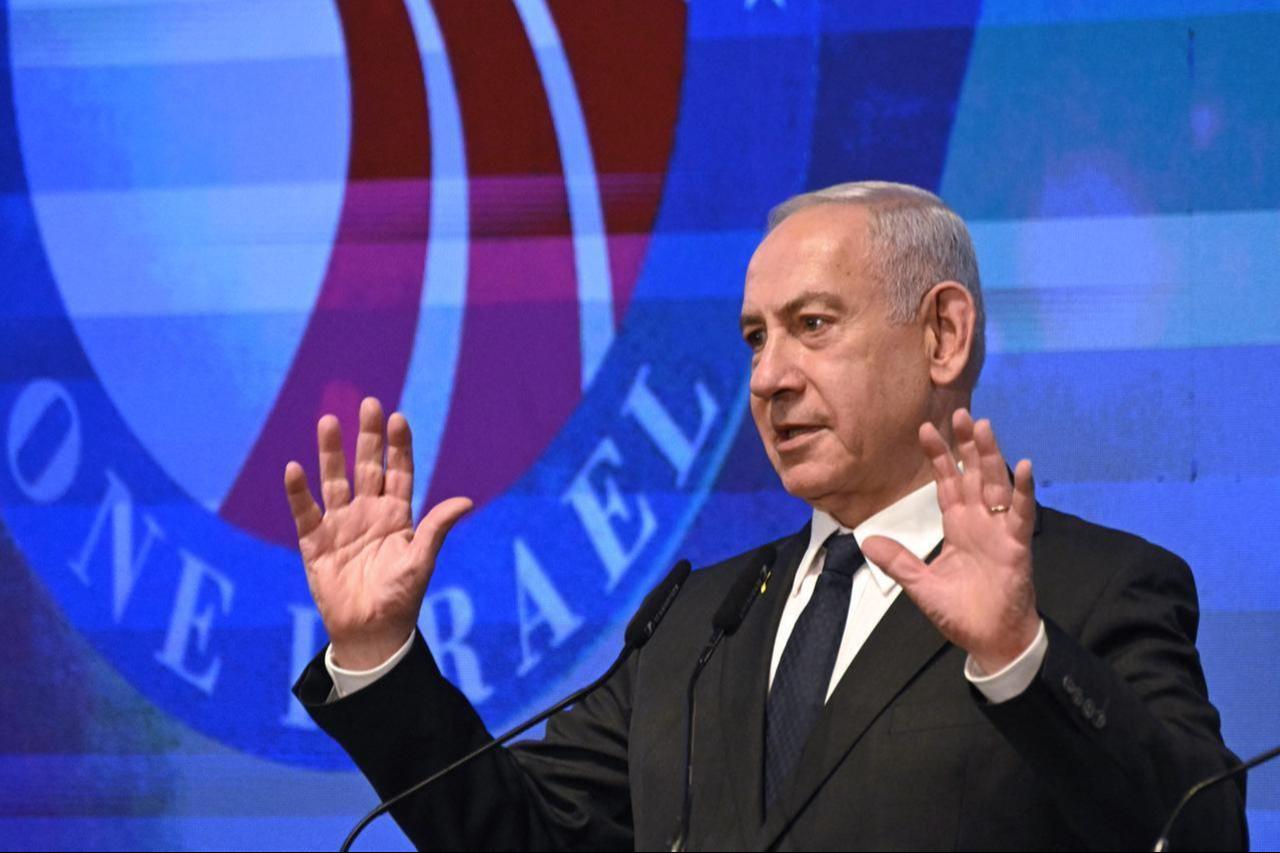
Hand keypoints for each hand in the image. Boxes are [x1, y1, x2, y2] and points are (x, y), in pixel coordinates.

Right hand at [284, 397, 472, 669]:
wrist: (370, 632)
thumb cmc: (400, 597)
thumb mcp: (421, 560)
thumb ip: (437, 528)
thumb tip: (466, 501)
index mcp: (397, 515)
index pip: (398, 472)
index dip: (398, 446)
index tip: (398, 417)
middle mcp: (368, 513)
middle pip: (367, 467)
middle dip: (368, 437)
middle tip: (368, 403)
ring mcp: (341, 525)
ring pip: (335, 481)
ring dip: (330, 453)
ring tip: (328, 421)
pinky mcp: (315, 543)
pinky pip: (305, 512)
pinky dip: (299, 492)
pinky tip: (295, 469)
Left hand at [861, 409, 1038, 672]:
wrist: (990, 640)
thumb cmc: (961, 612)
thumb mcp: (921, 585)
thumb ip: (898, 562)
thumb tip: (866, 542)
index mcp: (958, 526)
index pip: (947, 483)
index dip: (938, 457)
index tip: (926, 429)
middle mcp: (980, 522)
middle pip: (973, 475)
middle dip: (967, 445)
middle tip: (961, 412)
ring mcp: (1000, 531)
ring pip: (996, 486)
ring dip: (991, 457)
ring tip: (985, 428)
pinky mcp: (1017, 546)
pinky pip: (1021, 514)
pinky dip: (1024, 492)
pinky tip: (1025, 467)